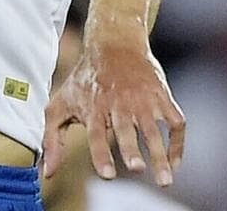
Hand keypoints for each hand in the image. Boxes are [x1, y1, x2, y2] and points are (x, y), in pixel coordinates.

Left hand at [42, 34, 185, 186]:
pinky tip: (174, 162)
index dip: (100, 154)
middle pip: (125, 129)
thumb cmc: (84, 80)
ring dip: (160, 155)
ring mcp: (143, 101)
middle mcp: (119, 104)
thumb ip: (52, 139)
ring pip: (153, 131)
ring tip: (165, 181)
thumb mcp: (60, 104)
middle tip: (137, 168)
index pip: (95, 133)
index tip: (107, 175)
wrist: (114, 45)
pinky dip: (178, 143)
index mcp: (93, 107)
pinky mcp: (162, 97)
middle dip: (131, 149)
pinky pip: (175, 123)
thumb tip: (48, 173)